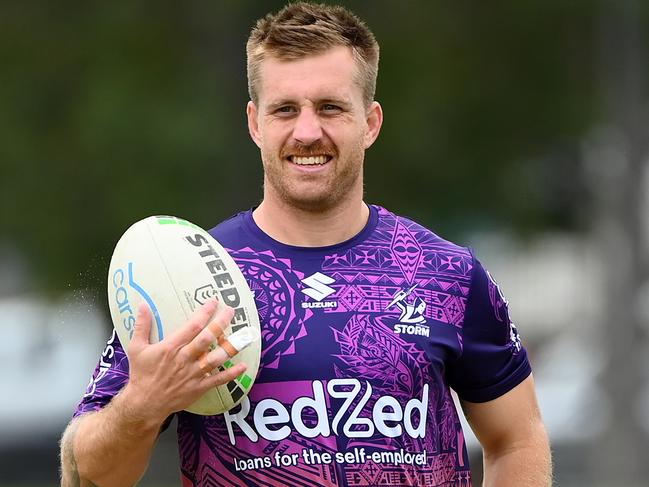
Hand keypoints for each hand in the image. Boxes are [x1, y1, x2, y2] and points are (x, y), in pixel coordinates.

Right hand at [121, 299, 246, 424]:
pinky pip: (218, 379)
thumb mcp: (137, 348)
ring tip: (245, 336)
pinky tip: (243, 366)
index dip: (204, 312)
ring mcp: (194, 373)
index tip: (213, 302)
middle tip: (231, 311)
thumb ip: (142, 325)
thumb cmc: (141, 374)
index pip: (192, 326)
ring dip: (231, 347)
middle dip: (221, 323)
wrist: (144, 403)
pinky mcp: (199, 387)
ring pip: (216, 358)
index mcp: (171, 347)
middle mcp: (185, 358)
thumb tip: (142, 305)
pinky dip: (232, 373)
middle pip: (207, 338)